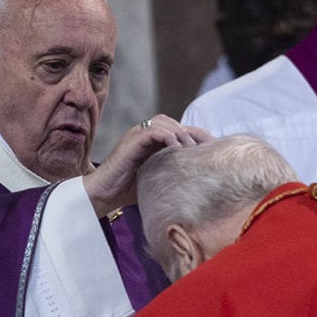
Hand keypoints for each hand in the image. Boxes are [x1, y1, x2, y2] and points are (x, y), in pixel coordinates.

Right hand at [83, 114, 210, 215]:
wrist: (103, 195)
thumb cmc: (127, 190)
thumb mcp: (157, 178)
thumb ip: (173, 173)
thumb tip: (199, 182)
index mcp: (152, 142)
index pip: (179, 130)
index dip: (197, 136)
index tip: (213, 149)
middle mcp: (144, 134)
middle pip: (174, 122)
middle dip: (193, 133)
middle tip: (207, 148)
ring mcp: (136, 136)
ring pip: (163, 122)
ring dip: (180, 133)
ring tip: (191, 149)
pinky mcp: (130, 142)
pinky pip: (151, 130)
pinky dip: (166, 136)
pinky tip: (176, 148)